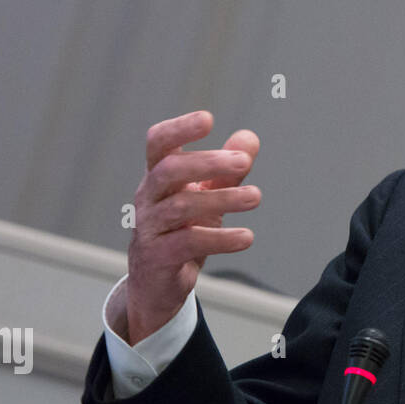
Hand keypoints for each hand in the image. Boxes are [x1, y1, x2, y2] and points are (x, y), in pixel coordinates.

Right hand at [125, 110, 260, 344]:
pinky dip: (220, 239)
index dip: (179, 128)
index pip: (157, 143)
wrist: (158, 285)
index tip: (208, 119)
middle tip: (244, 162)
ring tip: (256, 197)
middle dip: (207, 163)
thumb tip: (250, 137)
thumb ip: (227, 169)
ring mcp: (149, 228)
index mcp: (158, 176)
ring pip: (180, 207)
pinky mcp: (158, 257)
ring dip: (222, 199)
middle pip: (168, 171)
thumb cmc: (182, 230)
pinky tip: (246, 237)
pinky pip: (187, 243)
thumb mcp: (206, 196)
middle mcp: (148, 198)